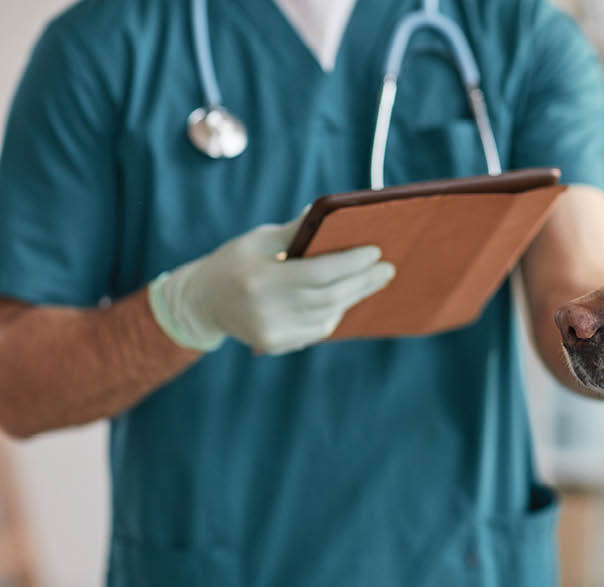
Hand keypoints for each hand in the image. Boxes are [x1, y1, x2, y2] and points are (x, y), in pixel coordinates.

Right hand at [148, 213, 394, 353]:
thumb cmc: (234, 261)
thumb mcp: (259, 239)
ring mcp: (271, 332)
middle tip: (388, 268)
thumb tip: (332, 212)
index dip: (351, 263)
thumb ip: (297, 230)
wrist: (202, 302)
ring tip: (373, 280)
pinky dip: (335, 312)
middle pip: (329, 297)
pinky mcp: (276, 345)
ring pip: (327, 316)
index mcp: (259, 278)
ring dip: (354, 297)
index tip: (375, 251)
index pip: (318, 272)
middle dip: (363, 281)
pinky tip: (347, 298)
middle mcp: (265, 310)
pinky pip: (317, 330)